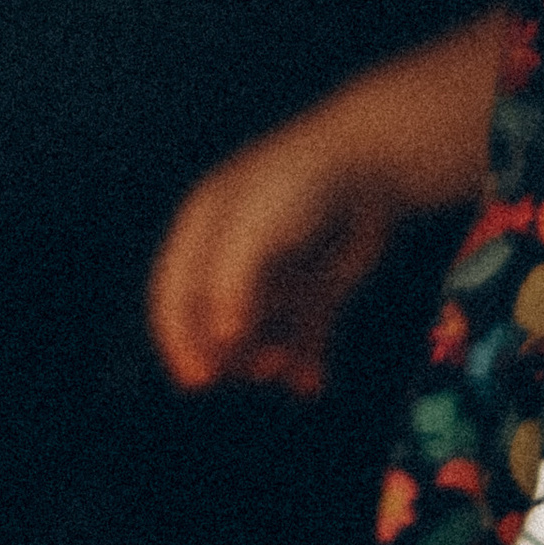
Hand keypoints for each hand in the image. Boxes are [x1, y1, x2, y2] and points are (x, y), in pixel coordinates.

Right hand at [148, 13, 507, 398]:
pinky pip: (300, 334)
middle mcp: (232, 253)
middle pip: (214, 320)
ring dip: (268, 358)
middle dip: (229, 353)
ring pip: (259, 333)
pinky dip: (304, 360)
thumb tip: (222, 337)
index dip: (178, 338)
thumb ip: (231, 283)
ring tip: (288, 370)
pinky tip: (311, 381)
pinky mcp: (313, 287)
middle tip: (252, 371)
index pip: (173, 293)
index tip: (196, 379)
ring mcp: (274, 272)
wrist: (370, 164)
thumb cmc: (301, 188)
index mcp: (201, 230)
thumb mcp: (254, 231)